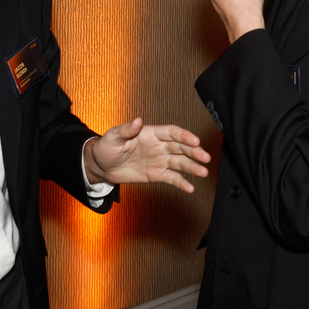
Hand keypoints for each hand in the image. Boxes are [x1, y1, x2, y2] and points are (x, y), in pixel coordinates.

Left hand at [84, 117, 209, 192]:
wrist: (102, 167)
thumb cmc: (107, 147)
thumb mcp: (113, 136)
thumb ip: (126, 130)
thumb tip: (138, 120)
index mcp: (151, 133)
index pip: (172, 132)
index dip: (184, 136)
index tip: (195, 141)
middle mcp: (159, 146)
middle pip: (181, 147)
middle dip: (194, 152)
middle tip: (205, 157)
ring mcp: (159, 160)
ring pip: (180, 162)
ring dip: (193, 167)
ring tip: (203, 172)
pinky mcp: (157, 174)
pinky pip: (172, 178)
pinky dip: (181, 183)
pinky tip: (190, 188)